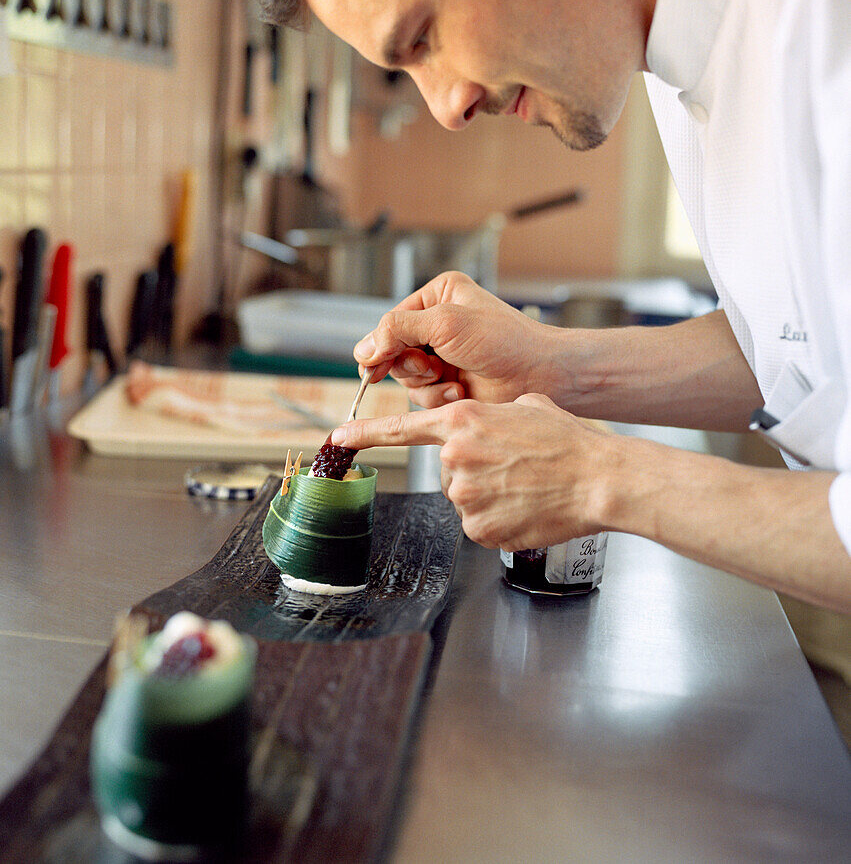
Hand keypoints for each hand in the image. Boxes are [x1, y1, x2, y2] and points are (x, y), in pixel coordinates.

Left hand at [332, 393, 612, 549]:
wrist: (597, 478)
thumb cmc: (568, 439)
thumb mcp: (525, 405)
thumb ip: (492, 415)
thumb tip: (490, 427)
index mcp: (462, 420)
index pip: (400, 429)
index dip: (365, 434)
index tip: (337, 438)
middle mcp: (455, 457)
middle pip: (447, 470)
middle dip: (472, 469)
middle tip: (512, 467)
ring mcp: (465, 496)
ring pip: (464, 498)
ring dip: (487, 495)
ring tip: (525, 487)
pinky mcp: (479, 528)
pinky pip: (479, 525)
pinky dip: (498, 520)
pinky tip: (525, 508)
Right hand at [355, 271, 555, 406]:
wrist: (540, 374)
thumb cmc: (504, 340)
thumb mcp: (445, 323)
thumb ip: (397, 330)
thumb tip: (362, 349)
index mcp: (439, 296)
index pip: (391, 321)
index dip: (380, 344)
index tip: (372, 365)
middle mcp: (438, 324)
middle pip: (394, 352)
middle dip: (410, 366)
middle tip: (429, 368)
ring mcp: (444, 355)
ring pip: (407, 379)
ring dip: (427, 385)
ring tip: (453, 380)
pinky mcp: (451, 383)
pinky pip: (424, 397)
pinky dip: (439, 397)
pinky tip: (461, 391)